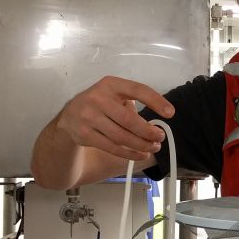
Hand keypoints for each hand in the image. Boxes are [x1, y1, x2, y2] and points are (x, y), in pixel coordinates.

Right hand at [56, 76, 173, 159]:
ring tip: (153, 147)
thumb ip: (130, 104)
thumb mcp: (112, 95)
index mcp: (110, 84)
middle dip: (148, 131)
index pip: (137, 89)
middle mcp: (98, 98)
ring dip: (141, 145)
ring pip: (121, 136)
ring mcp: (89, 117)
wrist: (69, 117)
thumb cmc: (99, 105)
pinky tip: (140, 154)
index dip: (155, 101)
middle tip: (160, 137)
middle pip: (129, 119)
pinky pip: (112, 147)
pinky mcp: (85, 134)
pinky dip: (129, 153)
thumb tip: (154, 125)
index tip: (170, 113)